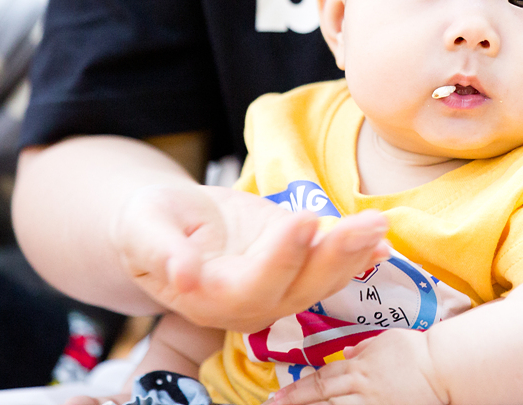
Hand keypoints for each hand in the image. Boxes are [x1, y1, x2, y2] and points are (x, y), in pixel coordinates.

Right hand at [112, 183, 390, 331]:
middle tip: (366, 225)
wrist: (168, 222)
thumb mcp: (142, 227)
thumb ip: (160, 252)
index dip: (279, 257)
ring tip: (379, 225)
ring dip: (353, 254)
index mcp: (207, 297)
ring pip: (320, 281)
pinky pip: (329, 270)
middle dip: (334, 256)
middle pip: (297, 288)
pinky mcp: (294, 269)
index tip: (301, 220)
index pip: (251, 284)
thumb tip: (182, 273)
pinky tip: (381, 240)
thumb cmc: (151, 221)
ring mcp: (274, 290)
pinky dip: (357, 256)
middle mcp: (247, 303)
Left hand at [270, 328, 449, 404]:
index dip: (296, 389)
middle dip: (295, 404)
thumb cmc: (418, 351)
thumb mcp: (387, 341)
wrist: (444, 367)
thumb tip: (348, 355)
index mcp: (359, 367)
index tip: (277, 397)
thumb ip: (365, 348)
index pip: (320, 380)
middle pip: (321, 399)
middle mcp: (360, 388)